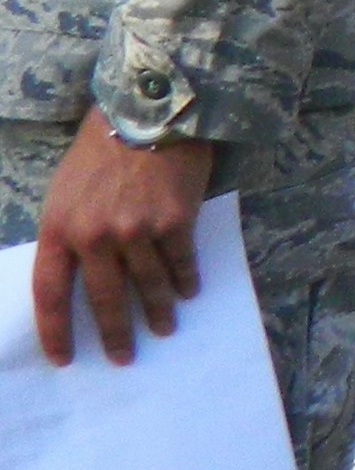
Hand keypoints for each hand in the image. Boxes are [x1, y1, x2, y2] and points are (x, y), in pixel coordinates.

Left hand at [29, 112, 214, 365]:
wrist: (147, 111)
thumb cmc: (101, 151)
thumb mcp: (65, 192)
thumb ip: (69, 233)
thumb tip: (82, 275)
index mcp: (59, 229)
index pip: (51, 294)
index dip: (56, 332)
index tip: (64, 358)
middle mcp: (96, 236)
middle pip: (105, 299)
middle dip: (115, 334)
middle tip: (123, 357)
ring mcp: (137, 230)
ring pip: (148, 285)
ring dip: (157, 311)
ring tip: (163, 328)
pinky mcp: (174, 220)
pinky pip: (180, 261)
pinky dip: (185, 280)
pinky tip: (187, 292)